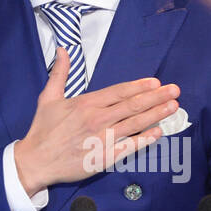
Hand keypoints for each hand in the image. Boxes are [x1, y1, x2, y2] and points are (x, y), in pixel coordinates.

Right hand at [13, 46, 179, 195]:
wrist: (35, 161)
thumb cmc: (42, 130)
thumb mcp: (48, 97)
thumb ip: (59, 73)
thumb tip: (61, 50)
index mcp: (86, 103)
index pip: (119, 92)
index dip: (139, 86)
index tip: (156, 82)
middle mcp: (97, 119)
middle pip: (132, 106)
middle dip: (156, 97)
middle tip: (175, 90)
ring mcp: (102, 139)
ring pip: (134, 124)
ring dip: (156, 115)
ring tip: (173, 107)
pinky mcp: (103, 158)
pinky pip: (129, 147)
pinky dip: (145, 139)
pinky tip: (159, 132)